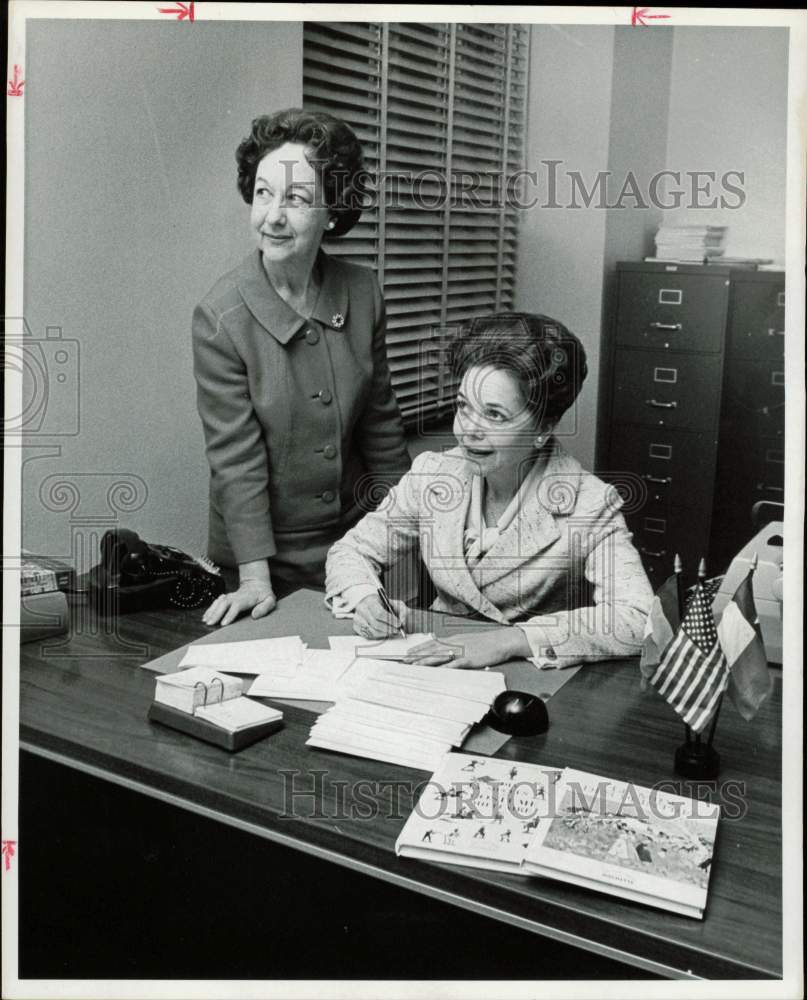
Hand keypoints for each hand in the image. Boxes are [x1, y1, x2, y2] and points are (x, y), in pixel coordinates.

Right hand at [202, 578, 276, 626]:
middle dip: (216, 614)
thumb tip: (254, 615)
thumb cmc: (264, 594)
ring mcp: (230, 596)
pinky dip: (210, 609)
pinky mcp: (226, 597)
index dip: (230, 614)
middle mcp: (236, 596)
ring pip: (219, 602)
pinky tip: (206, 616)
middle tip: (210, 624)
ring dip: (211, 611)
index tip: (224, 623)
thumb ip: (264, 608)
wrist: (257, 584)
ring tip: (206, 621)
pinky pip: (216, 602)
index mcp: (247, 598)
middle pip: (224, 604)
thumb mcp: (270, 600)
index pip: (236, 605)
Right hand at [354, 594, 408, 638]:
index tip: (399, 624)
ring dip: (384, 633)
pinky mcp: (356, 627)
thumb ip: (401, 610)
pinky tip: (384, 633)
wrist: (372, 605)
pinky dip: (378, 636)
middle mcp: (361, 610)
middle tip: (397, 630)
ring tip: (391, 631)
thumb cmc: (384, 605)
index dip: (390, 620)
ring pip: (372, 631)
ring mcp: (357, 619)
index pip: (379, 613)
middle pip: (375, 623)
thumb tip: (403, 621)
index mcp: (370, 601)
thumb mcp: (395, 603)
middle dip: (388, 628)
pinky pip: (368, 635)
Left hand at [406, 628, 528, 668]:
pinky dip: (443, 669)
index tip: (408, 653)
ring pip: (439, 656)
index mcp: (454, 640)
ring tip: (413, 666)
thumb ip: (457, 646)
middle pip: (431, 649)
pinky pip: (453, 665)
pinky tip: (435, 672)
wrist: (502, 641)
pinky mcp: (469, 659)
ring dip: (425, 661)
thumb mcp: (468, 642)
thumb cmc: (487, 643)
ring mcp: (461, 651)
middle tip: (404, 661)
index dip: (419, 648)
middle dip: (417, 655)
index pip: (432, 643)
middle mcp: (455, 644)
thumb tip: (447, 652)